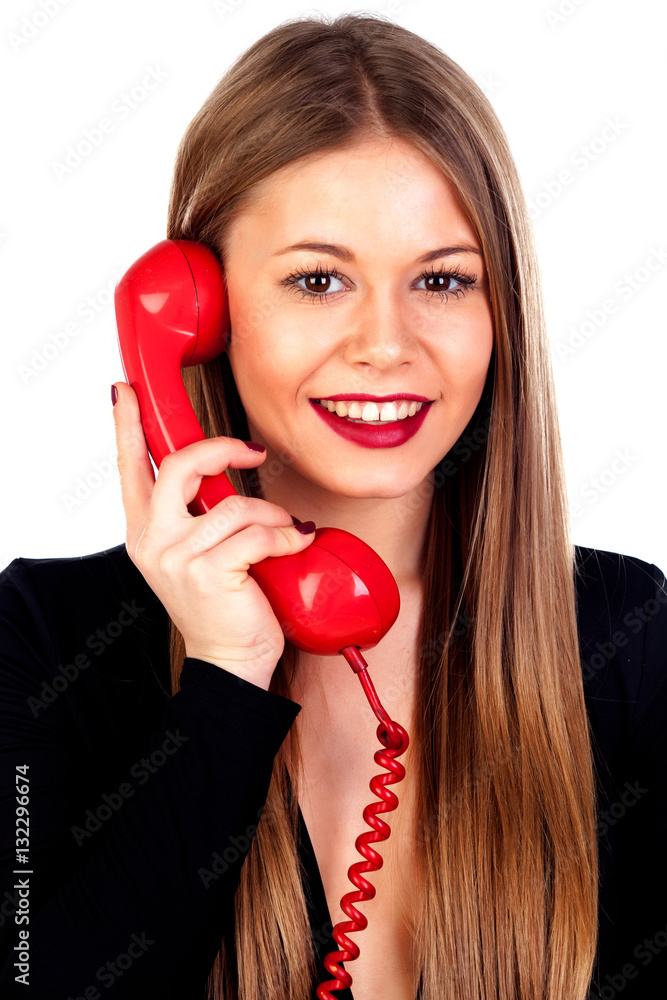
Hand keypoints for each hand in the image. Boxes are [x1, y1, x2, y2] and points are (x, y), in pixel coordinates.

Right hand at [111, 381, 315, 689]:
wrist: (231, 661)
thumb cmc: (223, 605)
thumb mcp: (198, 552)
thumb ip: (197, 512)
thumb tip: (223, 471)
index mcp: (144, 531)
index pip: (129, 468)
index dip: (126, 425)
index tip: (124, 391)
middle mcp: (151, 541)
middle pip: (178, 466)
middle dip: (222, 449)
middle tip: (251, 452)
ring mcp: (176, 557)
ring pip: (233, 504)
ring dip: (270, 513)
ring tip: (285, 528)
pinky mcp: (208, 572)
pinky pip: (257, 532)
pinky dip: (286, 535)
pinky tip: (296, 543)